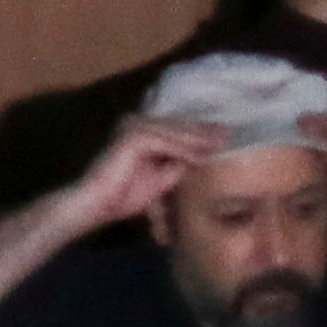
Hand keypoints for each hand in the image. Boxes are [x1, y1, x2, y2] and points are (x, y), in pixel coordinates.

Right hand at [62, 107, 218, 229]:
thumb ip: (177, 166)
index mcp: (143, 131)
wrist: (97, 204)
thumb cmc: (125, 194)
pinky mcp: (132, 138)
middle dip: (203, 132)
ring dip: (197, 138)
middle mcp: (138, 123)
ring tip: (220, 144)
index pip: (176, 129)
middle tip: (229, 134)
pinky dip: (183, 149)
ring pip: (173, 131)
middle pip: (177, 126)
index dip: (200, 133)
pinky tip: (199, 156)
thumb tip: (200, 159)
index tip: (224, 138)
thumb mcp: (160, 180)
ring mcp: (133, 127)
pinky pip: (164, 142)